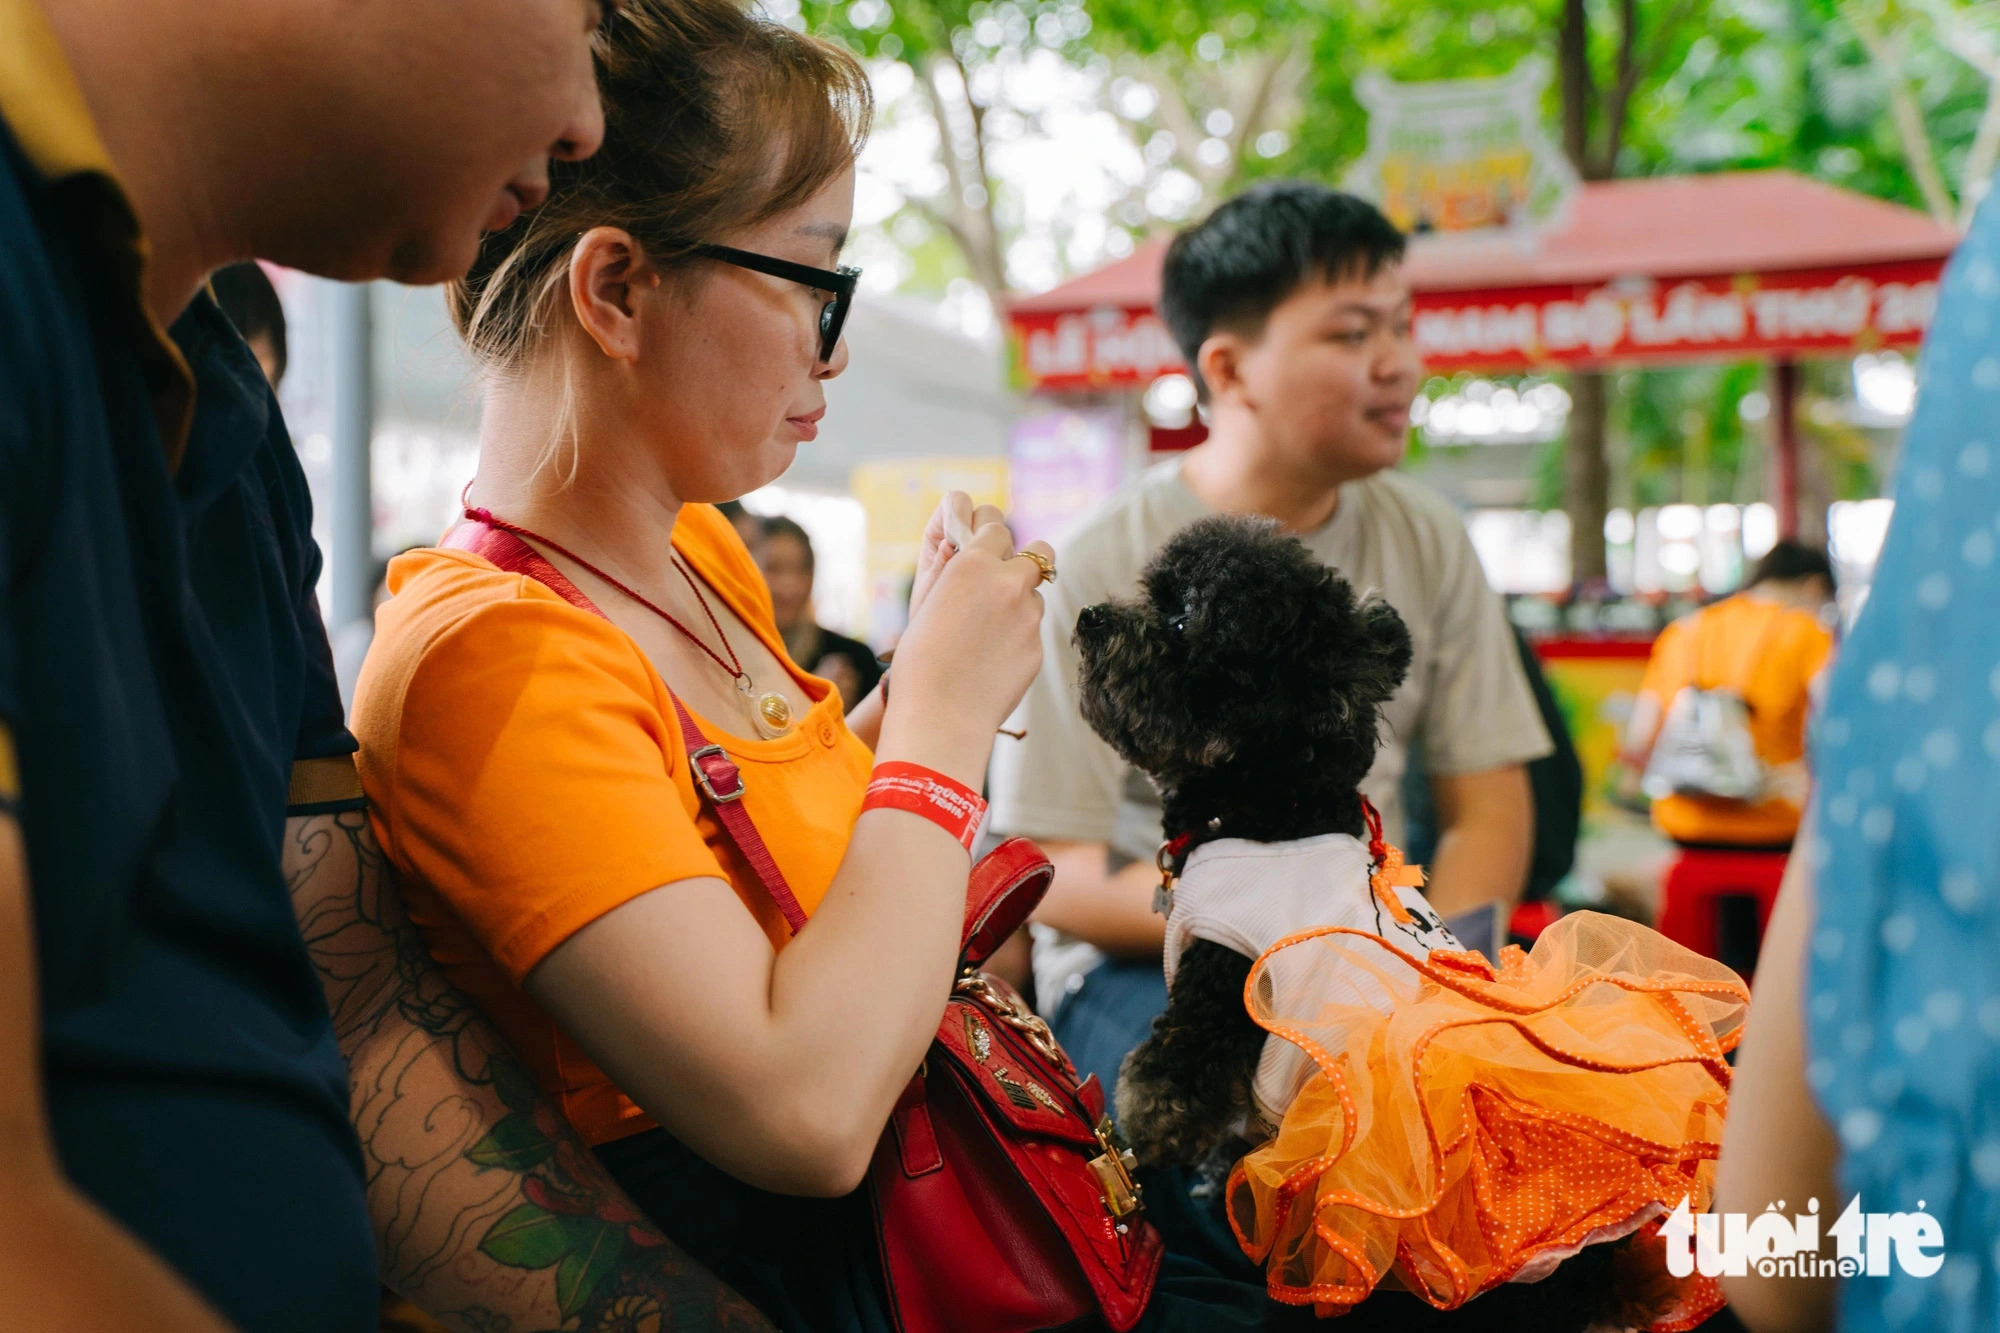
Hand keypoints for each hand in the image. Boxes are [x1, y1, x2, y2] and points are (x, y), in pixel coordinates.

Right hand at [889, 512, 1049, 754]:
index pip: (997, 528)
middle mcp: (1007, 583)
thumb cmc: (920, 661)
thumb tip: (964, 553)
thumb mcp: (929, 602)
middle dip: (1026, 561)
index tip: (986, 554)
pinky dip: (1018, 639)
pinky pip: (1033, 632)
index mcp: (972, 564)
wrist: (940, 715)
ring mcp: (1028, 616)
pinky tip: (993, 661)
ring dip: (1020, 605)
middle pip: (1040, 551)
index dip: (991, 541)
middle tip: (1006, 582)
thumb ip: (956, 573)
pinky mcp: (1038, 647)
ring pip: (1035, 595)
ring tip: (987, 635)